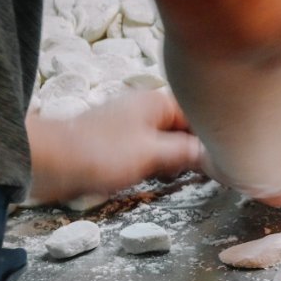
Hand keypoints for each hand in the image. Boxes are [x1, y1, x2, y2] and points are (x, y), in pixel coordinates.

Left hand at [27, 90, 203, 204]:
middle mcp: (146, 109)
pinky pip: (153, 150)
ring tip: (188, 175)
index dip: (217, 133)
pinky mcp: (121, 143)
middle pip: (188, 126)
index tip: (230, 154)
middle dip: (199, 147)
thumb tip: (216, 154)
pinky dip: (162, 163)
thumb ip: (187, 152)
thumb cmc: (100, 154)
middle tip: (213, 170)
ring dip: (180, 158)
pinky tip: (163, 177)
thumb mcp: (152, 154)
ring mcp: (133, 125)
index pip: (201, 112)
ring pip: (171, 140)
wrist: (50, 164)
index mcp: (156, 103)